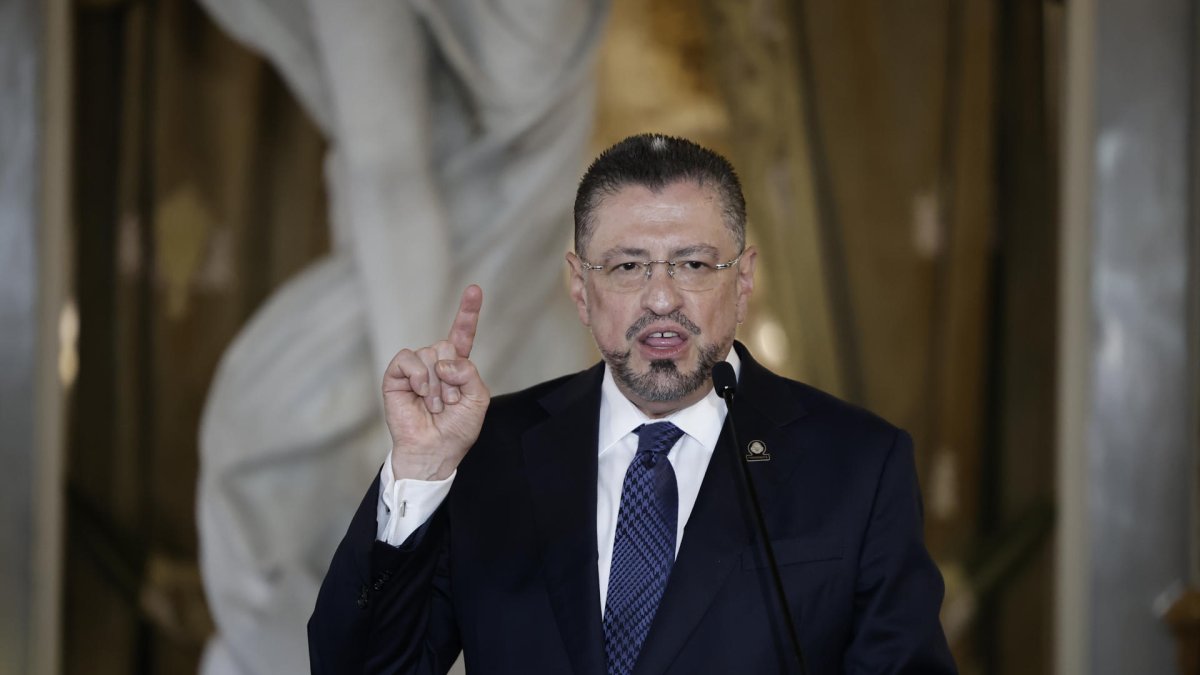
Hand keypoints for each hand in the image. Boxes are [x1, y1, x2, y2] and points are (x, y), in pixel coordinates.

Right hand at [383, 285, 489, 480]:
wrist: (435, 451)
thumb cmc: (457, 429)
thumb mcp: (478, 399)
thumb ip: (470, 372)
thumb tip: (444, 363)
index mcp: (456, 366)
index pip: (462, 334)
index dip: (468, 312)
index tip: (475, 289)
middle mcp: (434, 363)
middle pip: (446, 345)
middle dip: (452, 377)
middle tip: (449, 402)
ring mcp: (414, 368)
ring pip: (430, 353)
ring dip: (437, 385)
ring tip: (435, 405)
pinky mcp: (396, 376)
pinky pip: (408, 359)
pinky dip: (418, 376)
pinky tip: (420, 392)